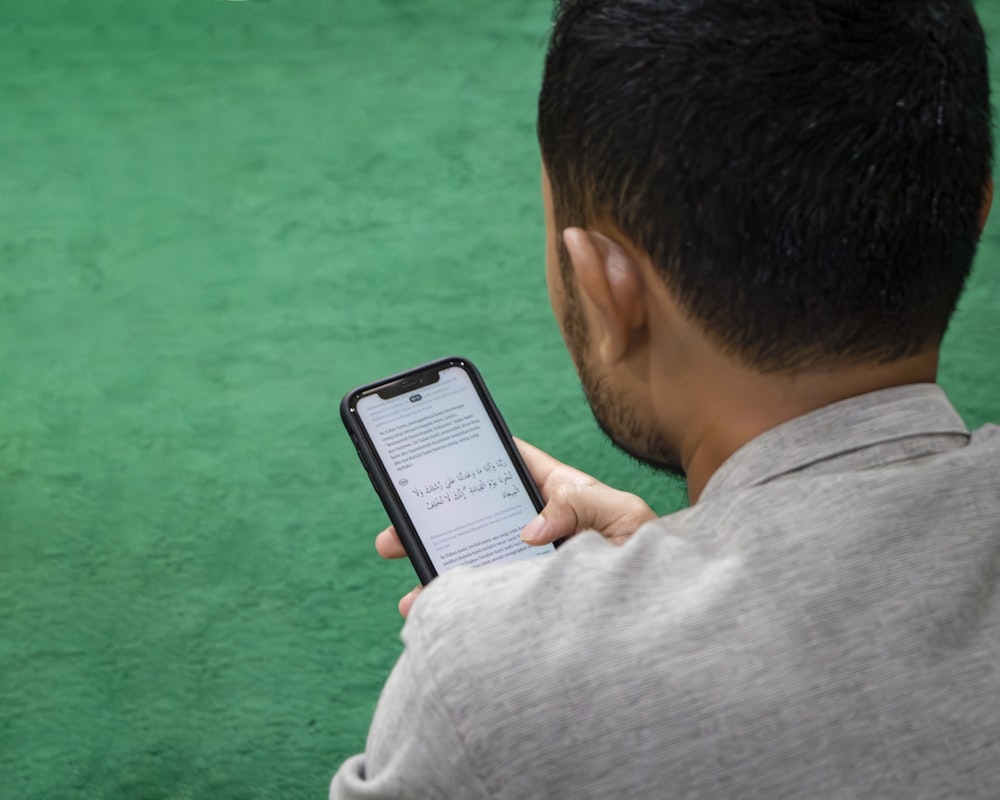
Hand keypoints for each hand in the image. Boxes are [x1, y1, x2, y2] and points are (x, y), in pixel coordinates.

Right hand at [375, 438, 655, 616]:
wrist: (669, 618)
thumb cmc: (654, 556)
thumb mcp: (623, 515)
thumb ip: (578, 506)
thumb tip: (528, 531)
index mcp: (561, 496)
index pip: (512, 464)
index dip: (475, 451)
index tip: (436, 448)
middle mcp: (541, 530)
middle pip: (476, 518)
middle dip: (432, 523)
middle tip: (393, 536)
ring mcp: (533, 567)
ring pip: (476, 565)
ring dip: (438, 575)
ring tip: (412, 595)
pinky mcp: (532, 602)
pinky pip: (489, 603)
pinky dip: (461, 612)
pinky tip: (441, 623)